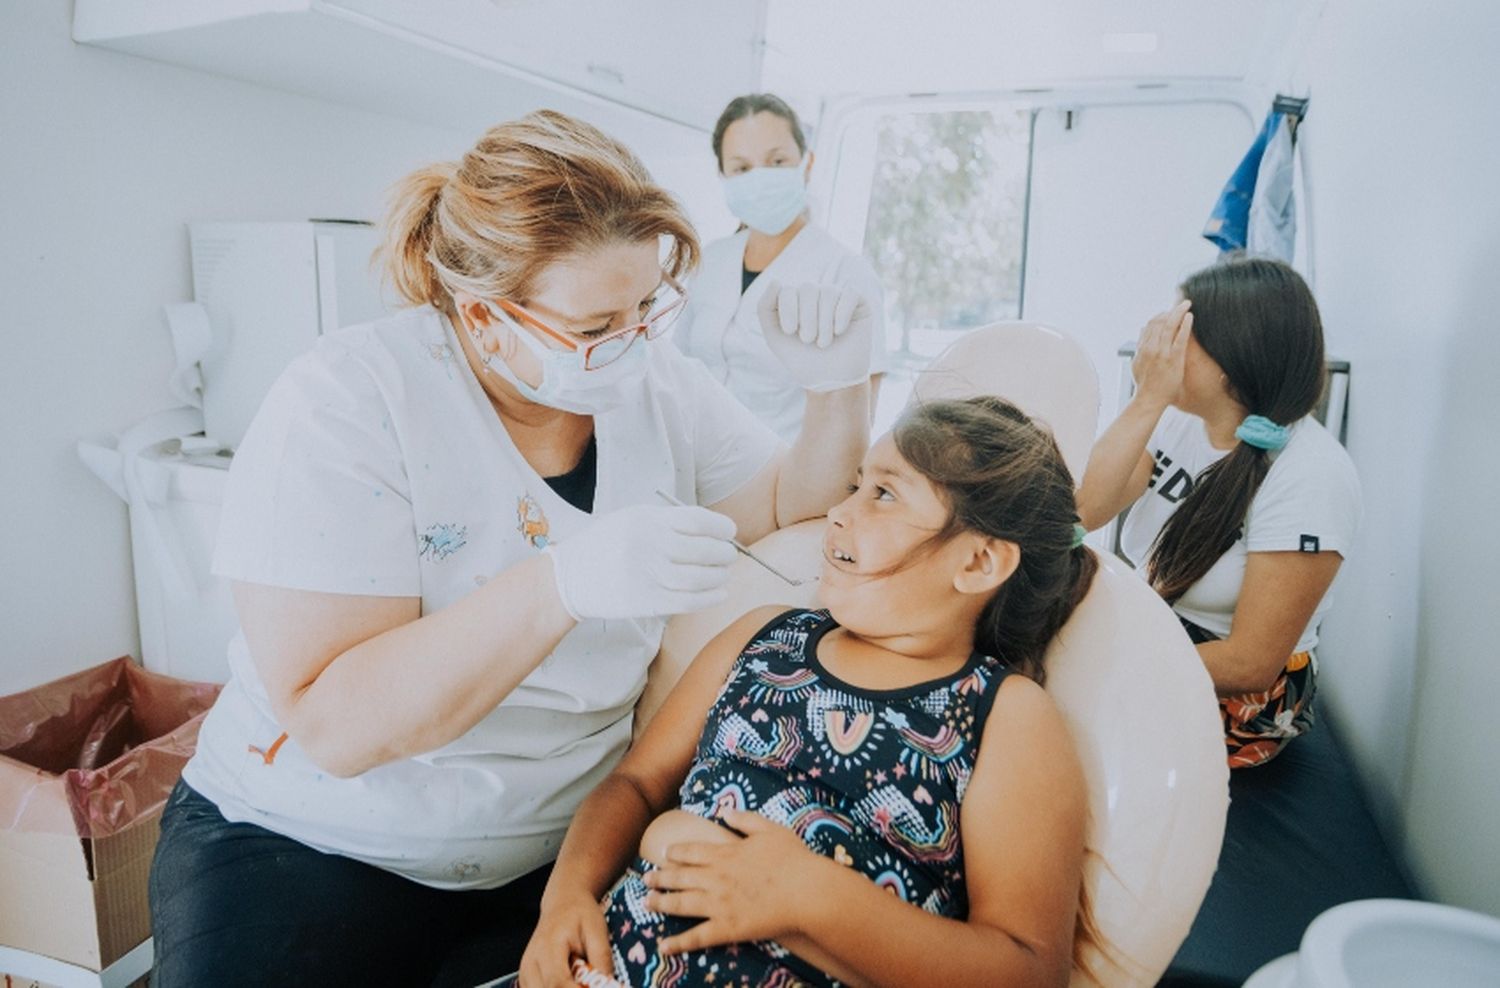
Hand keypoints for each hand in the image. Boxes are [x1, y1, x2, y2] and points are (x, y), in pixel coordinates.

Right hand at [517, 888, 612, 987]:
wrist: (563, 902)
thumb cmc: (581, 915)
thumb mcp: (597, 931)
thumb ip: (601, 959)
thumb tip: (608, 984)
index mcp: (548, 947)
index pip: (558, 982)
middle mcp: (531, 962)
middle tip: (589, 984)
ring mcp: (525, 972)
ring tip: (580, 981)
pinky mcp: (526, 979)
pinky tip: (570, 982)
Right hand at [544, 504, 737, 620]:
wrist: (569, 578)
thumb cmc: (605, 545)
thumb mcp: (631, 519)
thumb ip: (668, 522)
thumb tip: (712, 531)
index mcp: (647, 520)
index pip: (698, 521)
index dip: (721, 528)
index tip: (729, 532)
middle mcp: (649, 546)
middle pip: (703, 551)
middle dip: (724, 554)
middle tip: (729, 556)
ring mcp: (647, 575)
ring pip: (699, 578)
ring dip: (719, 577)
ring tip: (723, 575)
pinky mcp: (646, 601)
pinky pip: (687, 601)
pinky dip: (709, 598)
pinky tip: (719, 594)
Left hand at [642, 809, 823, 953]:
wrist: (806, 890)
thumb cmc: (792, 858)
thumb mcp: (769, 829)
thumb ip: (744, 819)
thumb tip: (724, 810)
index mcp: (725, 853)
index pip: (691, 852)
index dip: (675, 853)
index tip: (664, 854)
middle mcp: (716, 877)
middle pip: (680, 876)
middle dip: (661, 877)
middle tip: (647, 879)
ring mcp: (719, 904)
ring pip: (681, 903)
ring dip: (661, 903)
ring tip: (647, 903)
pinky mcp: (727, 928)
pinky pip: (697, 937)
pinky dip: (678, 943)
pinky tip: (663, 946)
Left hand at [757, 280, 875, 391]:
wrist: (830, 380)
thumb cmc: (802, 358)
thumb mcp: (775, 336)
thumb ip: (765, 308)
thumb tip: (775, 281)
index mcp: (797, 299)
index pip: (788, 289)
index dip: (788, 310)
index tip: (790, 332)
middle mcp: (818, 294)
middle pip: (808, 288)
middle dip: (806, 318)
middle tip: (808, 340)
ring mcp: (839, 297)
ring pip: (829, 292)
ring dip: (824, 322)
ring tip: (823, 343)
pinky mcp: (860, 304)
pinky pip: (850, 294)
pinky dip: (842, 314)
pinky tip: (839, 331)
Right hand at [1131, 299, 1192, 408]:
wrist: (1149, 400)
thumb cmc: (1145, 385)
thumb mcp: (1136, 363)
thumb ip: (1140, 347)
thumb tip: (1142, 332)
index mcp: (1142, 348)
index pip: (1150, 324)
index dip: (1161, 314)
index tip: (1169, 310)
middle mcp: (1150, 347)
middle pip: (1159, 321)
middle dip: (1171, 309)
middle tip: (1181, 303)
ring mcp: (1162, 352)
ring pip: (1169, 325)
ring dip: (1178, 312)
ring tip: (1187, 304)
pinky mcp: (1173, 358)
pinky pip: (1180, 337)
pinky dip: (1185, 325)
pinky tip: (1190, 317)